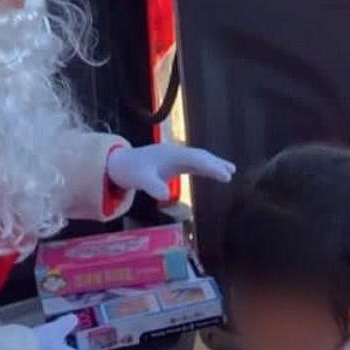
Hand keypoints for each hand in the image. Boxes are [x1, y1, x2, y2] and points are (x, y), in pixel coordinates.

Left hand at [106, 142, 235, 202]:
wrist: (117, 164)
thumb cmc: (128, 170)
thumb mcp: (138, 179)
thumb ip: (151, 186)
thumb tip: (164, 197)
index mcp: (170, 155)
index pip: (195, 159)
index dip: (211, 166)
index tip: (225, 175)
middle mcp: (175, 153)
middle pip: (200, 156)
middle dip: (216, 163)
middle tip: (231, 173)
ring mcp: (174, 157)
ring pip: (198, 158)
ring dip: (213, 164)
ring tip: (230, 171)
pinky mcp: (172, 163)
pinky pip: (193, 163)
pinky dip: (204, 168)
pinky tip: (212, 173)